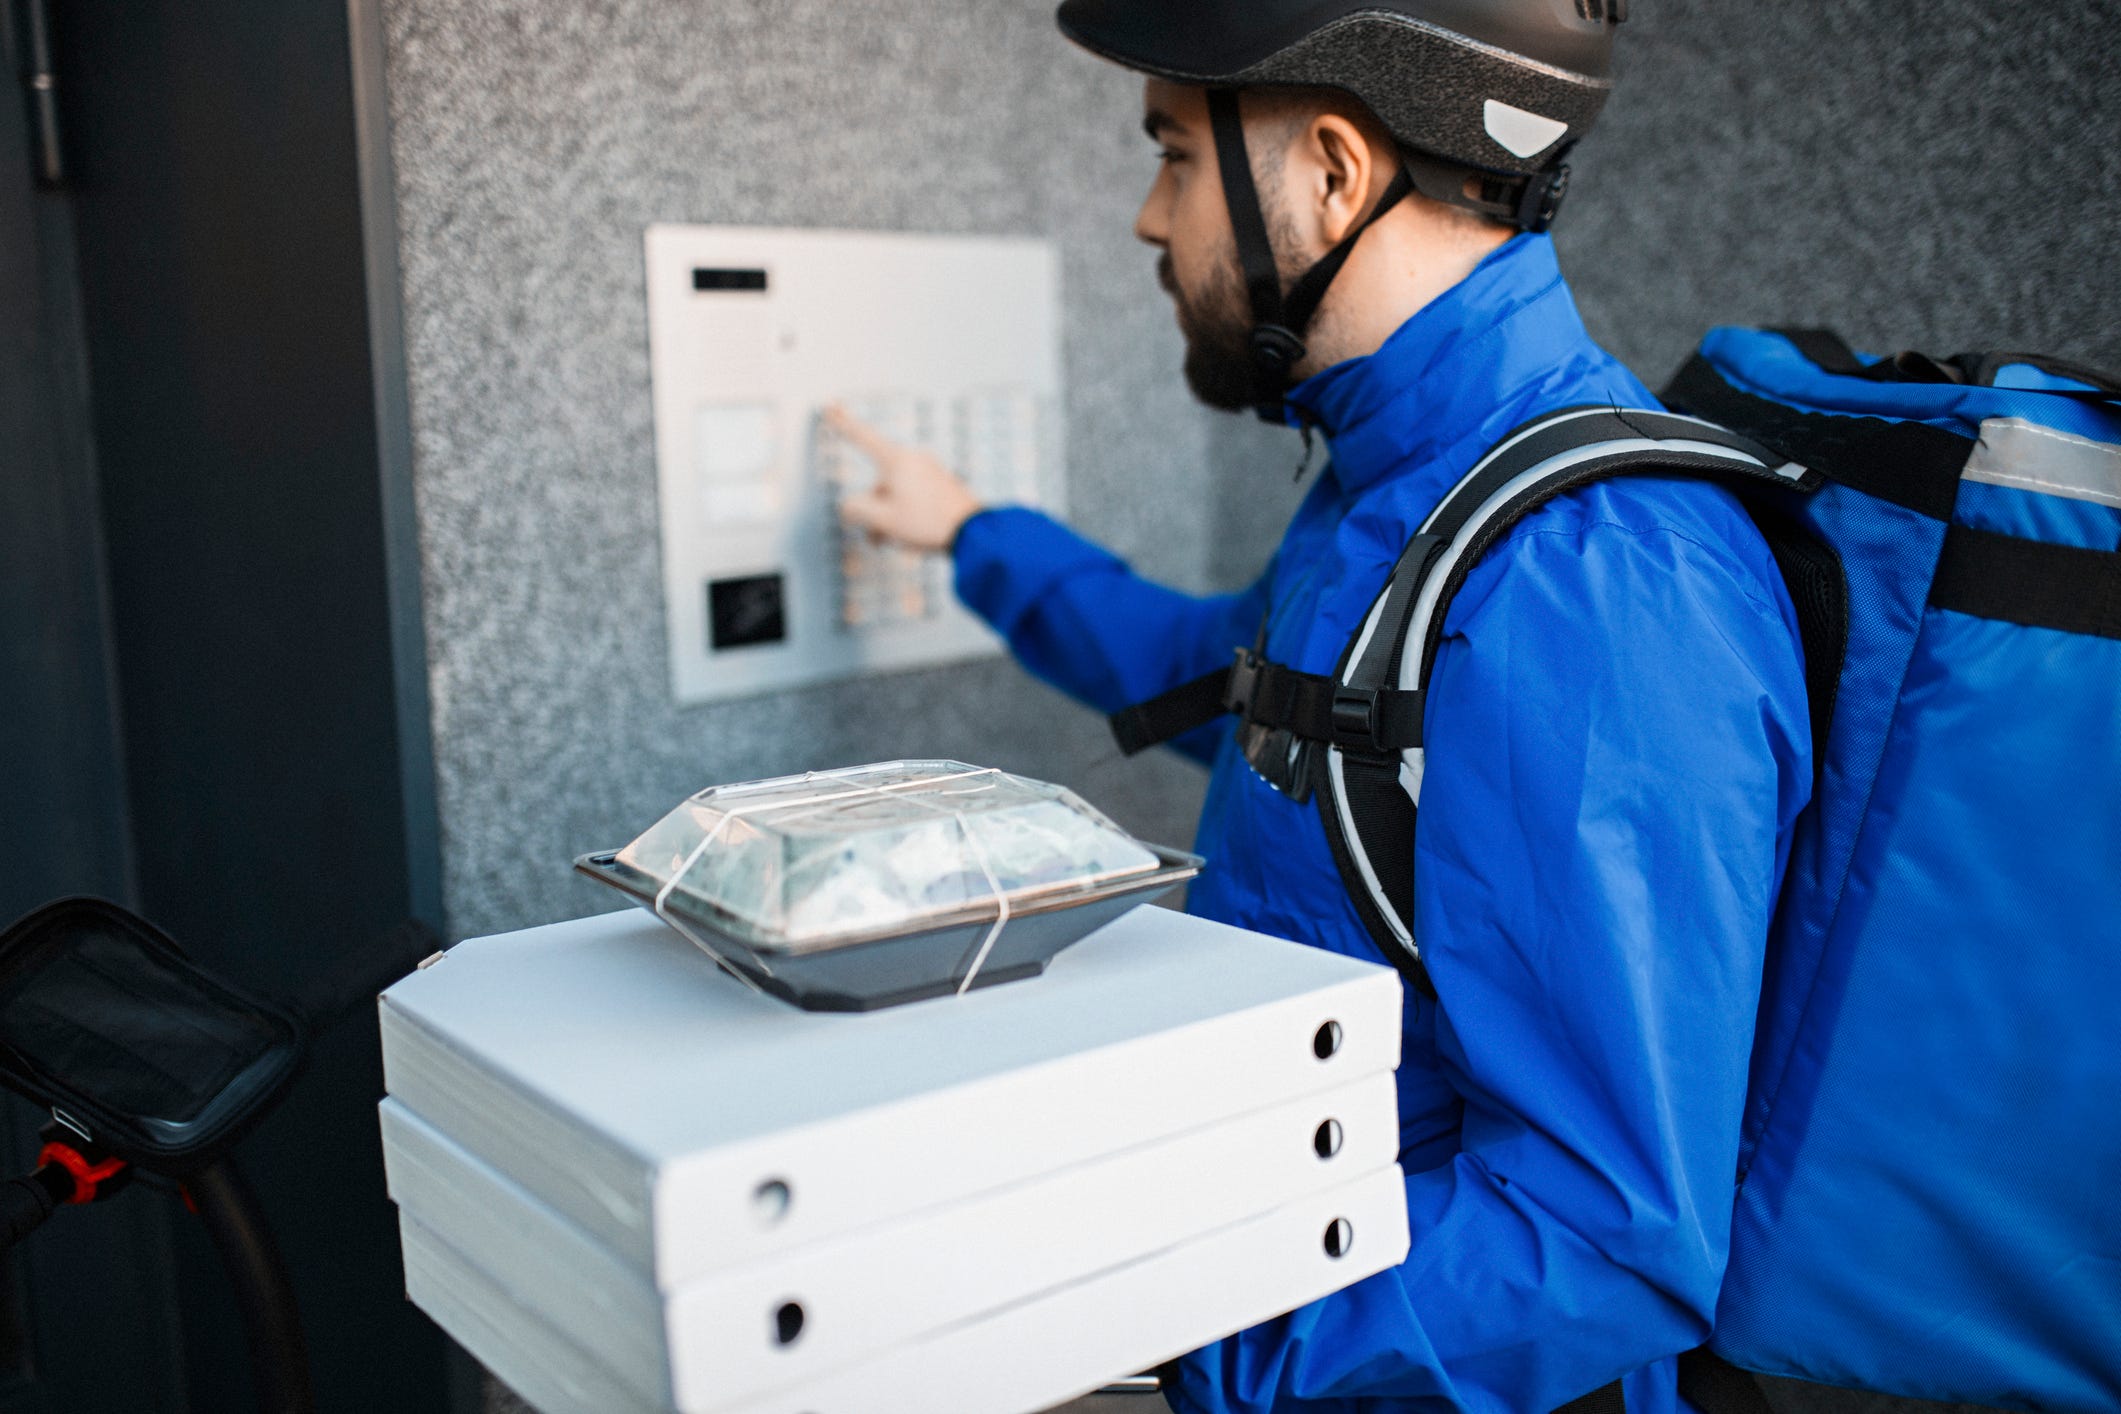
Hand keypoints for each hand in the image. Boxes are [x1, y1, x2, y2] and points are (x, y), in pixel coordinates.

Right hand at [826, 405, 983, 552]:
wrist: (973, 532)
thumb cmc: (928, 523)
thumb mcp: (883, 520)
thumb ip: (857, 510)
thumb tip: (849, 506)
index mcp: (896, 460)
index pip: (861, 437)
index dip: (842, 423)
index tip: (830, 406)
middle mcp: (913, 459)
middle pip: (878, 482)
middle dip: (874, 511)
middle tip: (880, 536)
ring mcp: (928, 471)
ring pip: (895, 493)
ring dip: (889, 518)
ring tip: (900, 540)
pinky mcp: (940, 484)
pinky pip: (912, 496)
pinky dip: (906, 515)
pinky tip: (914, 535)